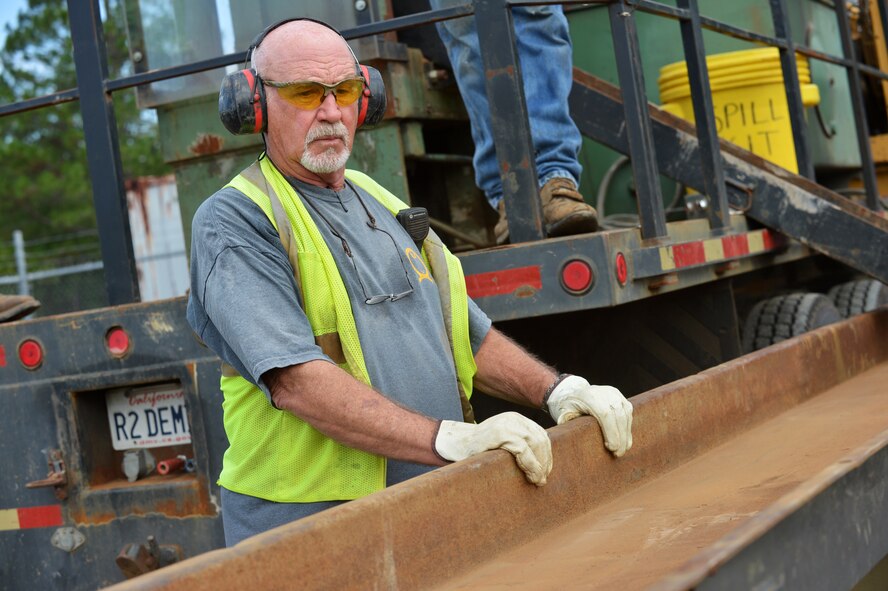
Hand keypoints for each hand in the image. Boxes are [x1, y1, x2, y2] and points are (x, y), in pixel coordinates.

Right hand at [434, 412, 552, 485]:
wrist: (455, 444)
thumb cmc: (478, 449)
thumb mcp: (503, 442)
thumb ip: (519, 445)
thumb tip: (543, 463)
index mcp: (516, 419)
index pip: (541, 435)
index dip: (547, 454)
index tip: (545, 471)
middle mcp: (513, 418)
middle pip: (540, 439)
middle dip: (545, 461)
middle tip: (543, 479)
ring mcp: (506, 424)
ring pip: (535, 444)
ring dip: (540, 465)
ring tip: (538, 480)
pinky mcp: (499, 433)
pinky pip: (523, 450)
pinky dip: (531, 465)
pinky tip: (531, 477)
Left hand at [546, 375, 632, 456]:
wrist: (575, 391)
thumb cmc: (570, 406)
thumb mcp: (564, 412)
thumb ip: (567, 421)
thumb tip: (569, 434)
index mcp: (590, 396)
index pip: (605, 414)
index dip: (611, 432)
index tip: (611, 448)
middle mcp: (605, 393)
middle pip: (619, 415)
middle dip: (621, 437)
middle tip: (618, 453)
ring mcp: (614, 393)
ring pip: (626, 415)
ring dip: (626, 434)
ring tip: (622, 449)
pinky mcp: (620, 397)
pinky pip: (628, 413)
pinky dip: (627, 427)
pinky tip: (625, 440)